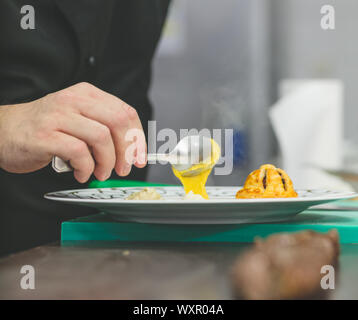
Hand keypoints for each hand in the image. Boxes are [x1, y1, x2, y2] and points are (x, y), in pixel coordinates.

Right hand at [0, 82, 146, 182]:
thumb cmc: (46, 129)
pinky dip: (86, 168)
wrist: (4, 130)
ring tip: (99, 173)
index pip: (126, 112)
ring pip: (101, 137)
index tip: (140, 158)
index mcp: (87, 94)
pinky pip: (79, 152)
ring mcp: (59, 116)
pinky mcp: (45, 134)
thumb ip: (103, 129)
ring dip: (106, 162)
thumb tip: (132, 151)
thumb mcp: (79, 120)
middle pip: (118, 122)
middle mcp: (74, 100)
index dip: (138, 138)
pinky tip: (82, 173)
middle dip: (127, 151)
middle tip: (123, 169)